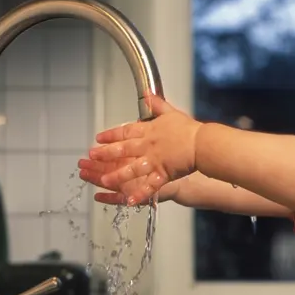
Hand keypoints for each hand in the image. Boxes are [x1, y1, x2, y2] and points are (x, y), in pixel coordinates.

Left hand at [88, 93, 202, 205]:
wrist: (202, 143)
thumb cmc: (189, 129)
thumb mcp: (172, 112)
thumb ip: (157, 104)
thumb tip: (147, 93)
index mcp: (149, 131)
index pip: (126, 131)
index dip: (111, 135)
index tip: (99, 138)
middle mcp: (148, 146)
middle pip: (123, 149)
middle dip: (106, 153)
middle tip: (92, 156)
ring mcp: (155, 161)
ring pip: (132, 169)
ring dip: (117, 175)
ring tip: (104, 180)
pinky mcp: (163, 173)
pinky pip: (149, 185)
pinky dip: (140, 193)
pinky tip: (130, 201)